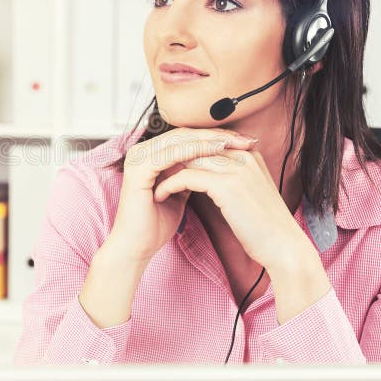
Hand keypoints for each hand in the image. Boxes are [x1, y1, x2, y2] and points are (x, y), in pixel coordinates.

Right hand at [105, 127, 259, 264]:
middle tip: (243, 138)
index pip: (186, 137)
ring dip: (208, 140)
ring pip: (179, 140)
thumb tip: (214, 162)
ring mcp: (138, 158)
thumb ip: (191, 174)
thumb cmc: (156, 224)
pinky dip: (195, 150)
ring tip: (233, 142)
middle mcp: (141, 151)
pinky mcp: (139, 169)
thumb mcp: (180, 192)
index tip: (242, 142)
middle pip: (184, 134)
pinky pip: (172, 154)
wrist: (137, 246)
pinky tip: (216, 151)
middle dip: (216, 135)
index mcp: (150, 154)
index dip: (215, 137)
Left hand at [153, 141, 310, 270]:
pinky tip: (159, 195)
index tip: (162, 165)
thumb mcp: (247, 192)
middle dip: (171, 158)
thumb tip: (199, 172)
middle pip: (195, 145)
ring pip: (188, 157)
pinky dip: (169, 185)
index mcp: (248, 153)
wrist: (284, 247)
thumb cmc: (264, 226)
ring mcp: (236, 168)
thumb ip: (228, 176)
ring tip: (151, 182)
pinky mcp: (227, 185)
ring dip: (166, 170)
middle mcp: (243, 154)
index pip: (206, 141)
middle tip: (151, 171)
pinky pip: (186, 176)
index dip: (182, 152)